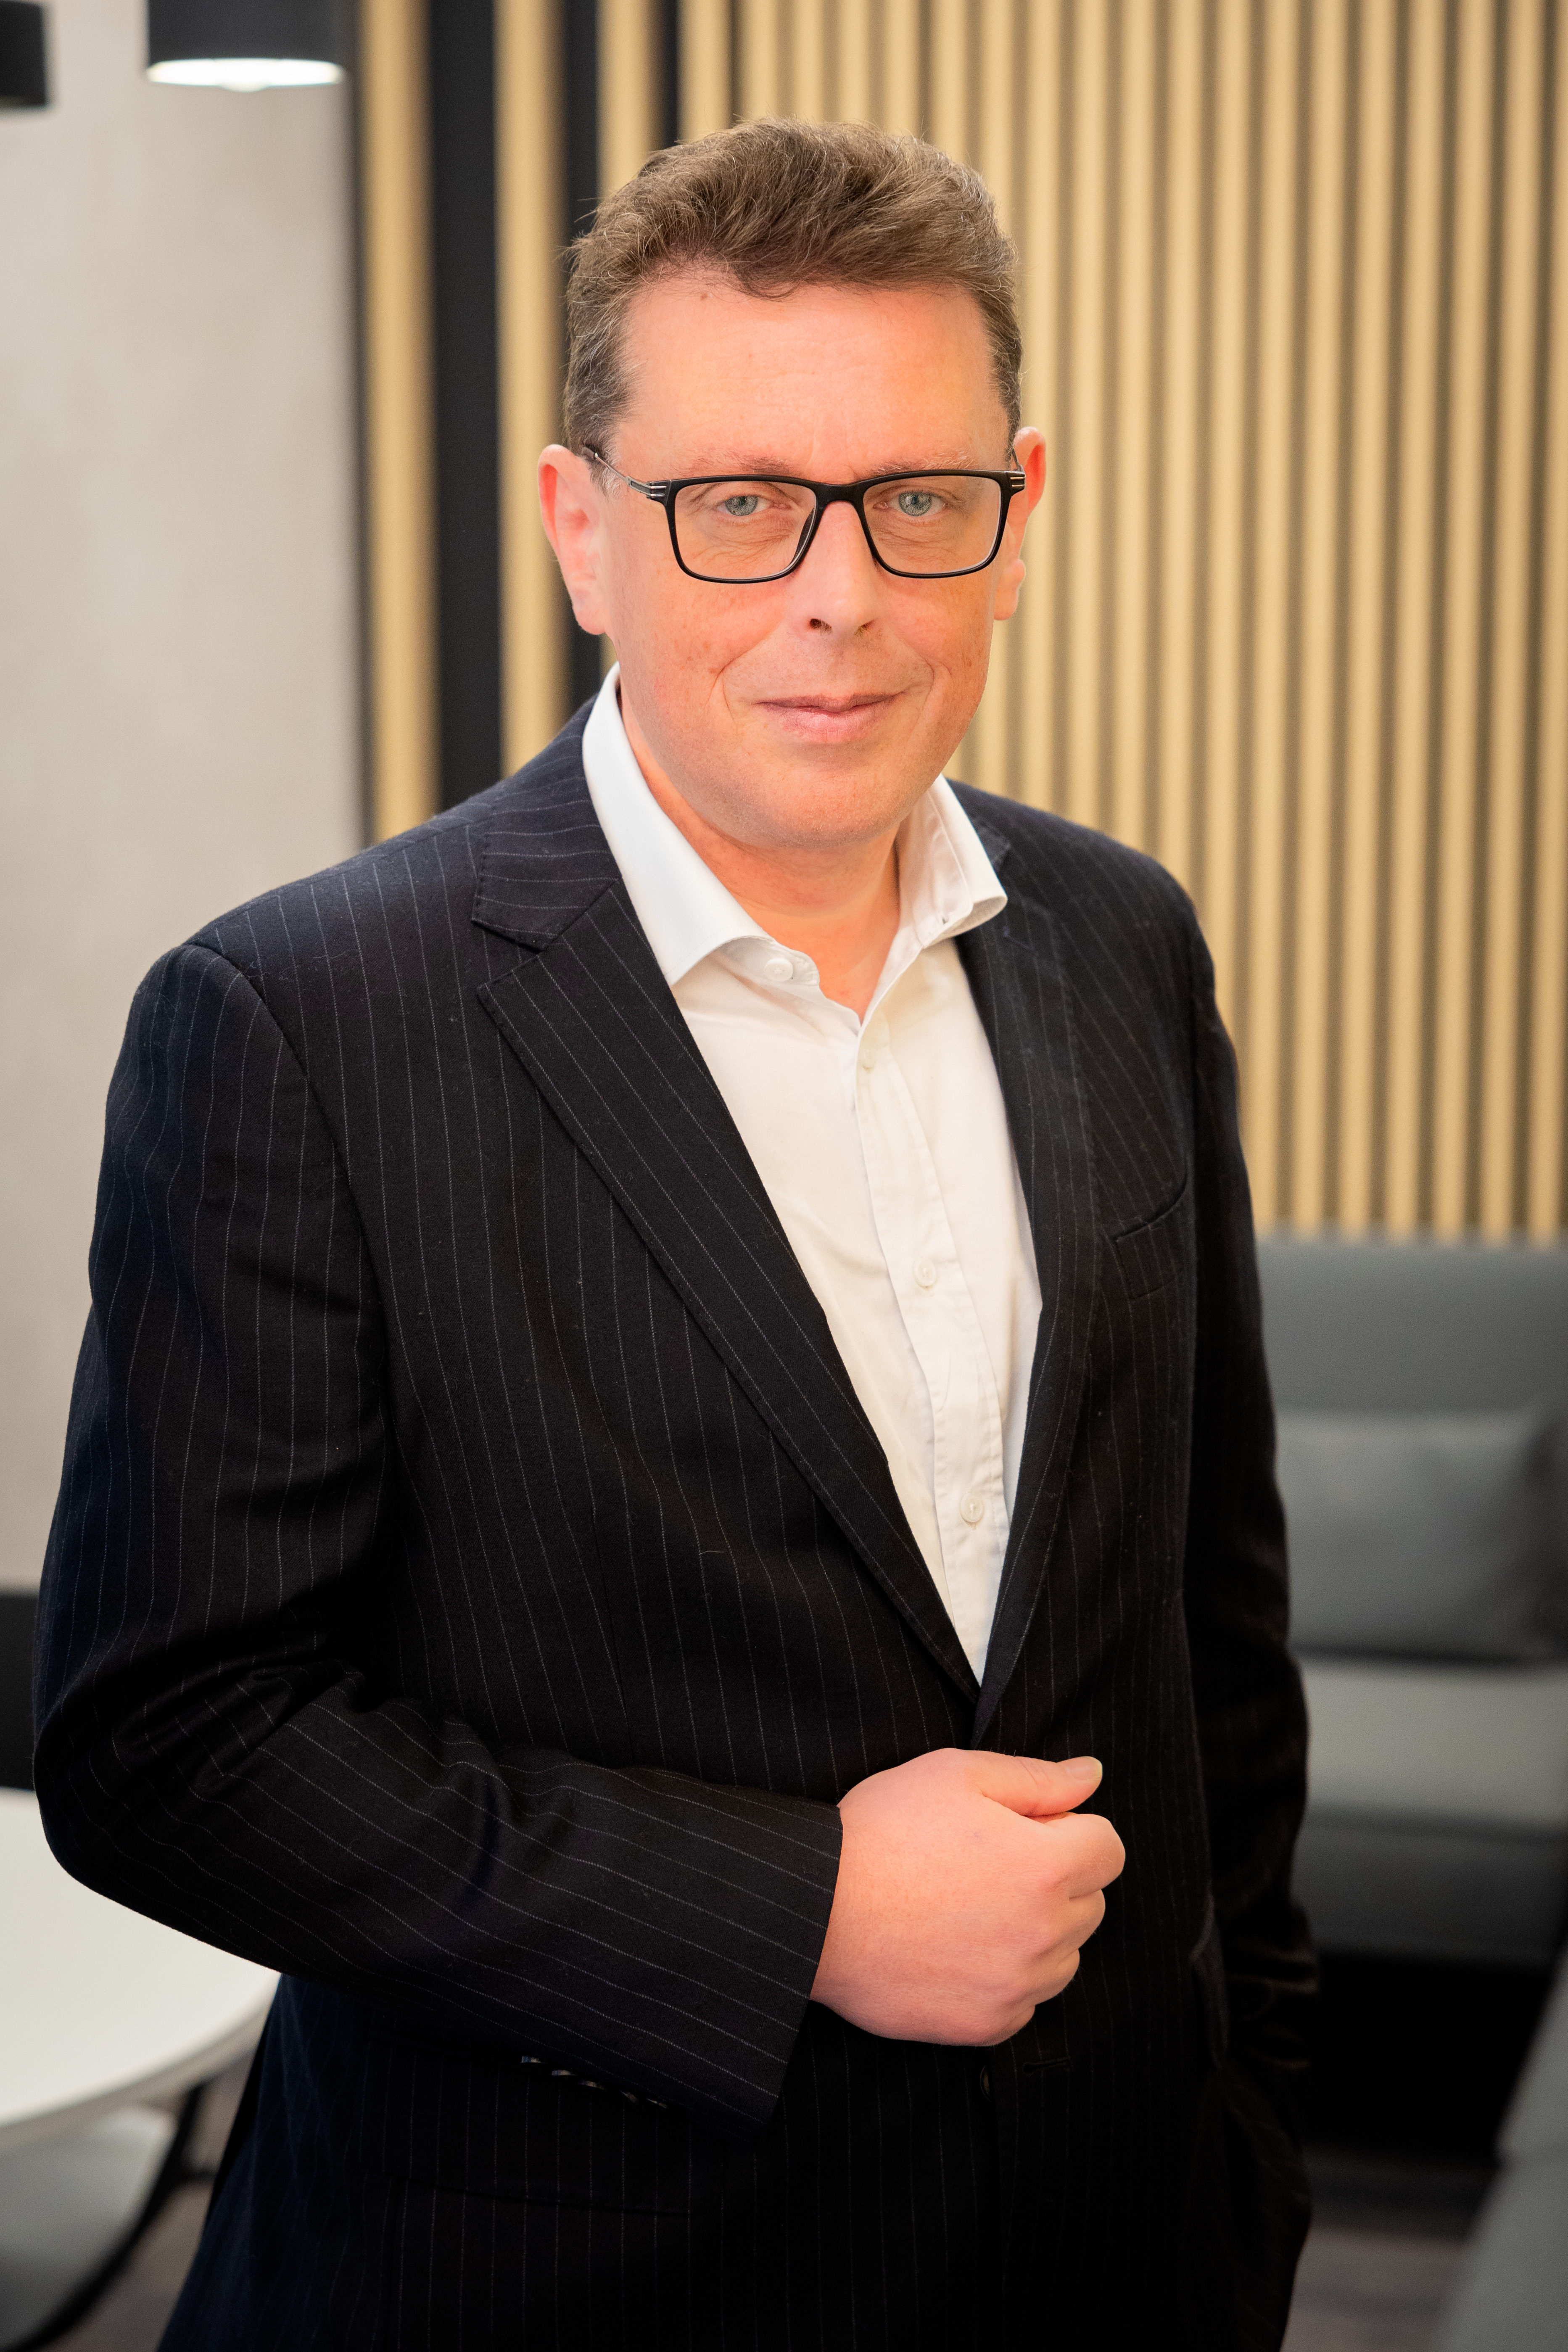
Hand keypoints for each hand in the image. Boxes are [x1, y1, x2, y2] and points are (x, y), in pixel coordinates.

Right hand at [810, 1748, 1124, 2044]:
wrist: (817, 1909)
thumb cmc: (881, 1833)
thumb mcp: (956, 1775)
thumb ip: (1036, 1778)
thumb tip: (1091, 1775)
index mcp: (1045, 1866)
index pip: (1108, 1848)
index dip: (1066, 1829)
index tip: (1022, 1829)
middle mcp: (1043, 1933)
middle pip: (1090, 1902)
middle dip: (1055, 1878)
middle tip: (986, 1863)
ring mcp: (1016, 1986)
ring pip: (1064, 1956)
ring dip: (1036, 1930)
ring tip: (970, 1906)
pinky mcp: (986, 2025)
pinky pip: (1027, 2001)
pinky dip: (1005, 1977)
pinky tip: (957, 1948)